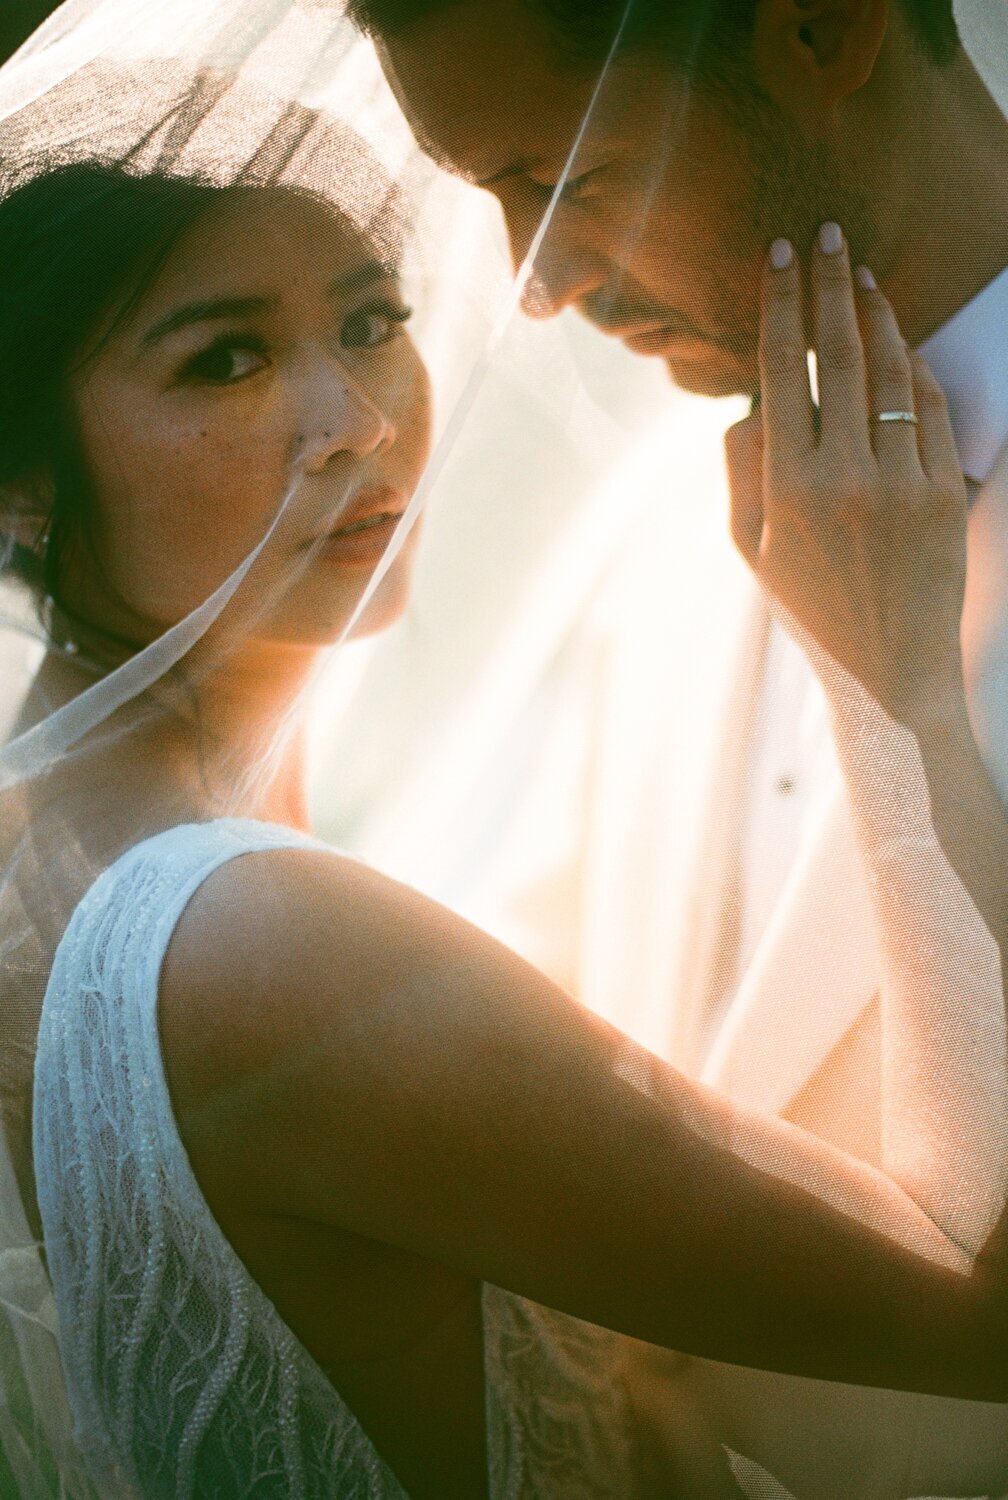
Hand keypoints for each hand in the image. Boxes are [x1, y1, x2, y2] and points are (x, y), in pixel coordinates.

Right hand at [724, 224, 968, 726]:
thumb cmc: (810, 610)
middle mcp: (845, 476)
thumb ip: (741, 470)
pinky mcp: (946, 493)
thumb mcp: (752, 549)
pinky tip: (901, 342)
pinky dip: (916, 369)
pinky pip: (932, 411)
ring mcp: (902, 483)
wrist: (889, 674)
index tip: (782, 257)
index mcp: (788, 487)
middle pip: (841, 354)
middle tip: (828, 234)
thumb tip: (750, 401)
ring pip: (893, 372)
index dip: (783, 306)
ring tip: (864, 277)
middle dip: (831, 285)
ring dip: (879, 315)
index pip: (784, 371)